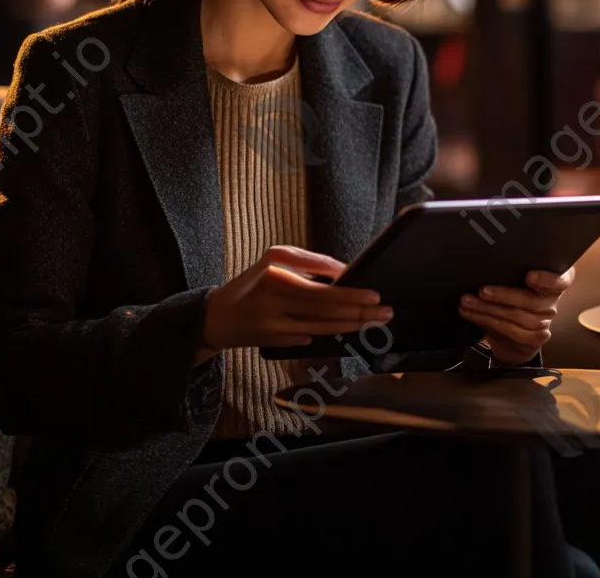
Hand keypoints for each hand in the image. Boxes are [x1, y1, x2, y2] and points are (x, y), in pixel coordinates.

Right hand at [201, 245, 393, 352]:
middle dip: (358, 311)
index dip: (349, 293)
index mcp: (275, 271)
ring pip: (321, 326)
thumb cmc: (252, 282)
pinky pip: (308, 337)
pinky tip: (350, 330)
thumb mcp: (275, 259)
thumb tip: (344, 272)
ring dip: (351, 325)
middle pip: (325, 308)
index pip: (320, 286)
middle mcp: (272, 297)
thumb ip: (310, 263)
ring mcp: (271, 322)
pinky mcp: (272, 340)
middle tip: (384, 311)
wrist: (216, 315)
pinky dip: (330, 333)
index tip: (373, 294)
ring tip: (375, 321)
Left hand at [458, 267, 575, 365]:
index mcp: (553, 282)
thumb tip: (487, 260)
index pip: (561, 280)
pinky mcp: (534, 339)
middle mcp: (552, 303)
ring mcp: (545, 323)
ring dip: (487, 309)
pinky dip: (486, 321)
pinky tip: (471, 314)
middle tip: (482, 290)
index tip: (529, 276)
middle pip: (531, 300)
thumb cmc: (512, 298)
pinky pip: (509, 331)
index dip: (547, 279)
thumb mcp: (513, 281)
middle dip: (503, 295)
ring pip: (516, 316)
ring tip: (468, 302)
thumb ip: (511, 271)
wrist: (513, 336)